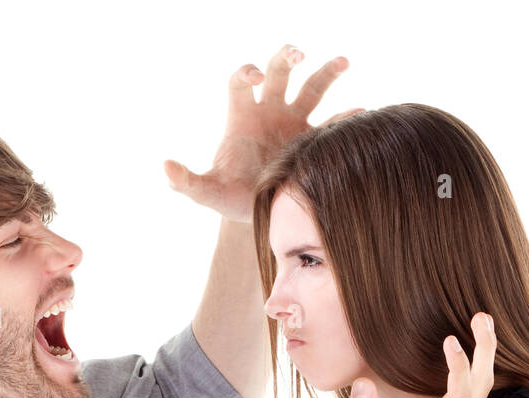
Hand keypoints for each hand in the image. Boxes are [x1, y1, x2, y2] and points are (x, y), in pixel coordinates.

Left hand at [165, 45, 359, 222]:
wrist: (258, 212)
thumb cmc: (230, 197)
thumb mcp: (209, 192)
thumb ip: (188, 182)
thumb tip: (166, 170)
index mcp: (242, 114)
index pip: (241, 80)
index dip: (247, 71)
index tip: (255, 76)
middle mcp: (269, 110)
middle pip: (278, 71)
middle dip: (287, 57)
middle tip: (300, 54)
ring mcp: (294, 122)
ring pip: (312, 87)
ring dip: (327, 72)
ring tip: (344, 61)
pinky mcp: (314, 139)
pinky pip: (333, 122)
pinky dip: (348, 116)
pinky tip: (363, 113)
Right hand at [348, 312, 497, 397]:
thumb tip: (363, 383)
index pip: (459, 397)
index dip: (459, 367)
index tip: (449, 340)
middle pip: (482, 387)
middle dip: (485, 350)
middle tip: (481, 317)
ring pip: (482, 390)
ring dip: (484, 356)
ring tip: (481, 324)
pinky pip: (472, 395)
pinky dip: (475, 369)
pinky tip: (471, 351)